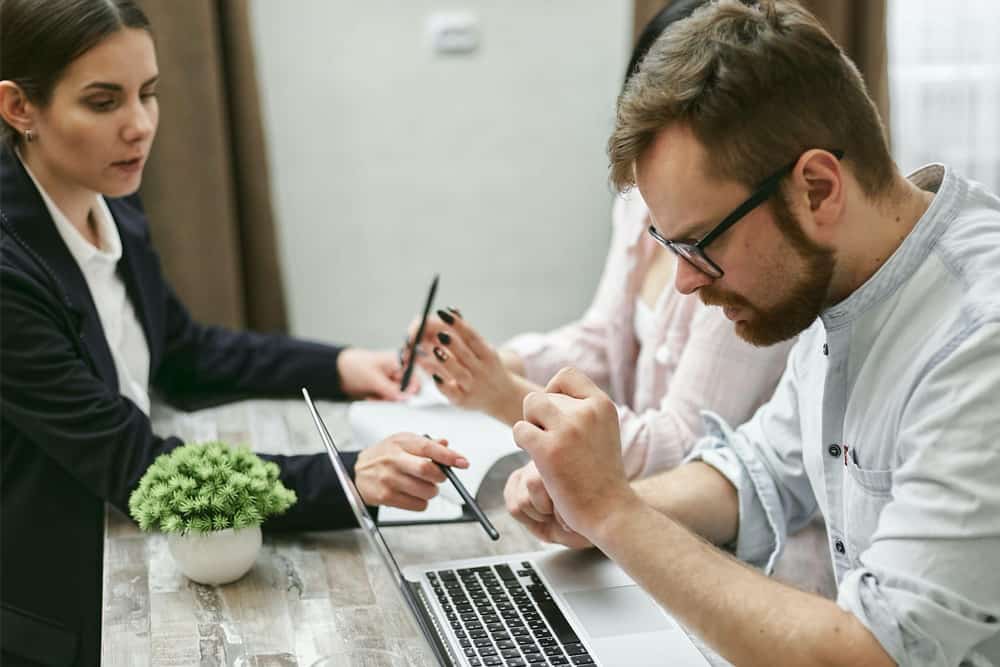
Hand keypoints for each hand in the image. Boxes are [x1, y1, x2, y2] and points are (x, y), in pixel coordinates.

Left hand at [337, 347, 417, 400]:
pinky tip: (370, 396)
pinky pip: (387, 399)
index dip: (411, 390)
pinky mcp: (382, 389)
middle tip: (383, 397)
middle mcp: (396, 371)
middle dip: (395, 397)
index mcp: (398, 362)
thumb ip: (391, 390)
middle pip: (406, 390)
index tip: (405, 399)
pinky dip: (379, 401)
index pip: (414, 377)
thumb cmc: (354, 365)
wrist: (337, 371)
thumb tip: (406, 398)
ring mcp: (389, 381)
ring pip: (396, 397)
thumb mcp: (374, 379)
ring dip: (385, 400)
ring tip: (373, 395)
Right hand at [355, 433, 468, 510]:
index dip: (449, 456)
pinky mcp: (386, 496)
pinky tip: (412, 494)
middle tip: (439, 476)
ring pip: (425, 491)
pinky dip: (421, 502)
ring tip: (423, 485)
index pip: (428, 448)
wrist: (358, 471)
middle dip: (440, 476)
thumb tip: (445, 444)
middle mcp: (394, 459)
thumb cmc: (384, 455)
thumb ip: (426, 443)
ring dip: (431, 491)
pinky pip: (417, 505)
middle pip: (427, 470)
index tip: (462, 462)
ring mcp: (389, 479)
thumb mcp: (403, 441)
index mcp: (401, 442)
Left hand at [405, 308, 526, 423]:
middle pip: (466, 355)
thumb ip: (465, 333)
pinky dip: (443, 384)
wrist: (502, 397)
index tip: (443, 313)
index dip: (458, 324)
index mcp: (488, 355)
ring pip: (460, 374)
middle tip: (439, 333)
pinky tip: (434, 375)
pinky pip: (452, 393)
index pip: (473, 337)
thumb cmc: (487, 367)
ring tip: (435, 350)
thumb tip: (450, 310)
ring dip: (447, 362)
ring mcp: (473, 386)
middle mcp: (482, 370)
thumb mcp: (483, 350)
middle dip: (453, 343)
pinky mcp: (463, 401)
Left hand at [512, 367, 637, 538]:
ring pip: (529, 405)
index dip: (553, 390)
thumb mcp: (603, 430)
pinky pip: (519, 430)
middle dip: (539, 416)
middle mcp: (587, 412)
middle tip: (549, 439)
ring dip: (528, 424)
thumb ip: (583, 410)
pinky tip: (535, 457)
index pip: (567, 374)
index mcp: (602, 404)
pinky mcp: (549, 449)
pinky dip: (521, 442)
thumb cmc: (601, 474)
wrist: (609, 510)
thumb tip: (550, 393)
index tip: (555, 413)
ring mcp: (568, 429)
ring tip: (541, 445)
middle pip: (542, 394)